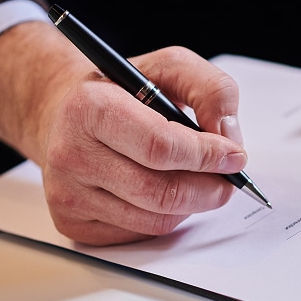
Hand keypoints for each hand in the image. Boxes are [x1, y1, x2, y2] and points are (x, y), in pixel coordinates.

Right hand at [0, 24, 247, 245]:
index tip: (235, 157)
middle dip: (209, 189)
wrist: (66, 113)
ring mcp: (68, 193)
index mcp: (90, 107)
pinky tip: (166, 193)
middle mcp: (71, 153)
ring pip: (156, 220)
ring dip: (192, 204)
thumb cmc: (123, 91)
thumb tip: (228, 134)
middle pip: (161, 192)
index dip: (207, 156)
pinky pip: (140, 233)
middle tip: (229, 180)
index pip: (161, 147)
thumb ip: (210, 89)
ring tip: (200, 182)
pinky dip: (167, 217)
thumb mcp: (170, 67)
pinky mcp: (74, 223)